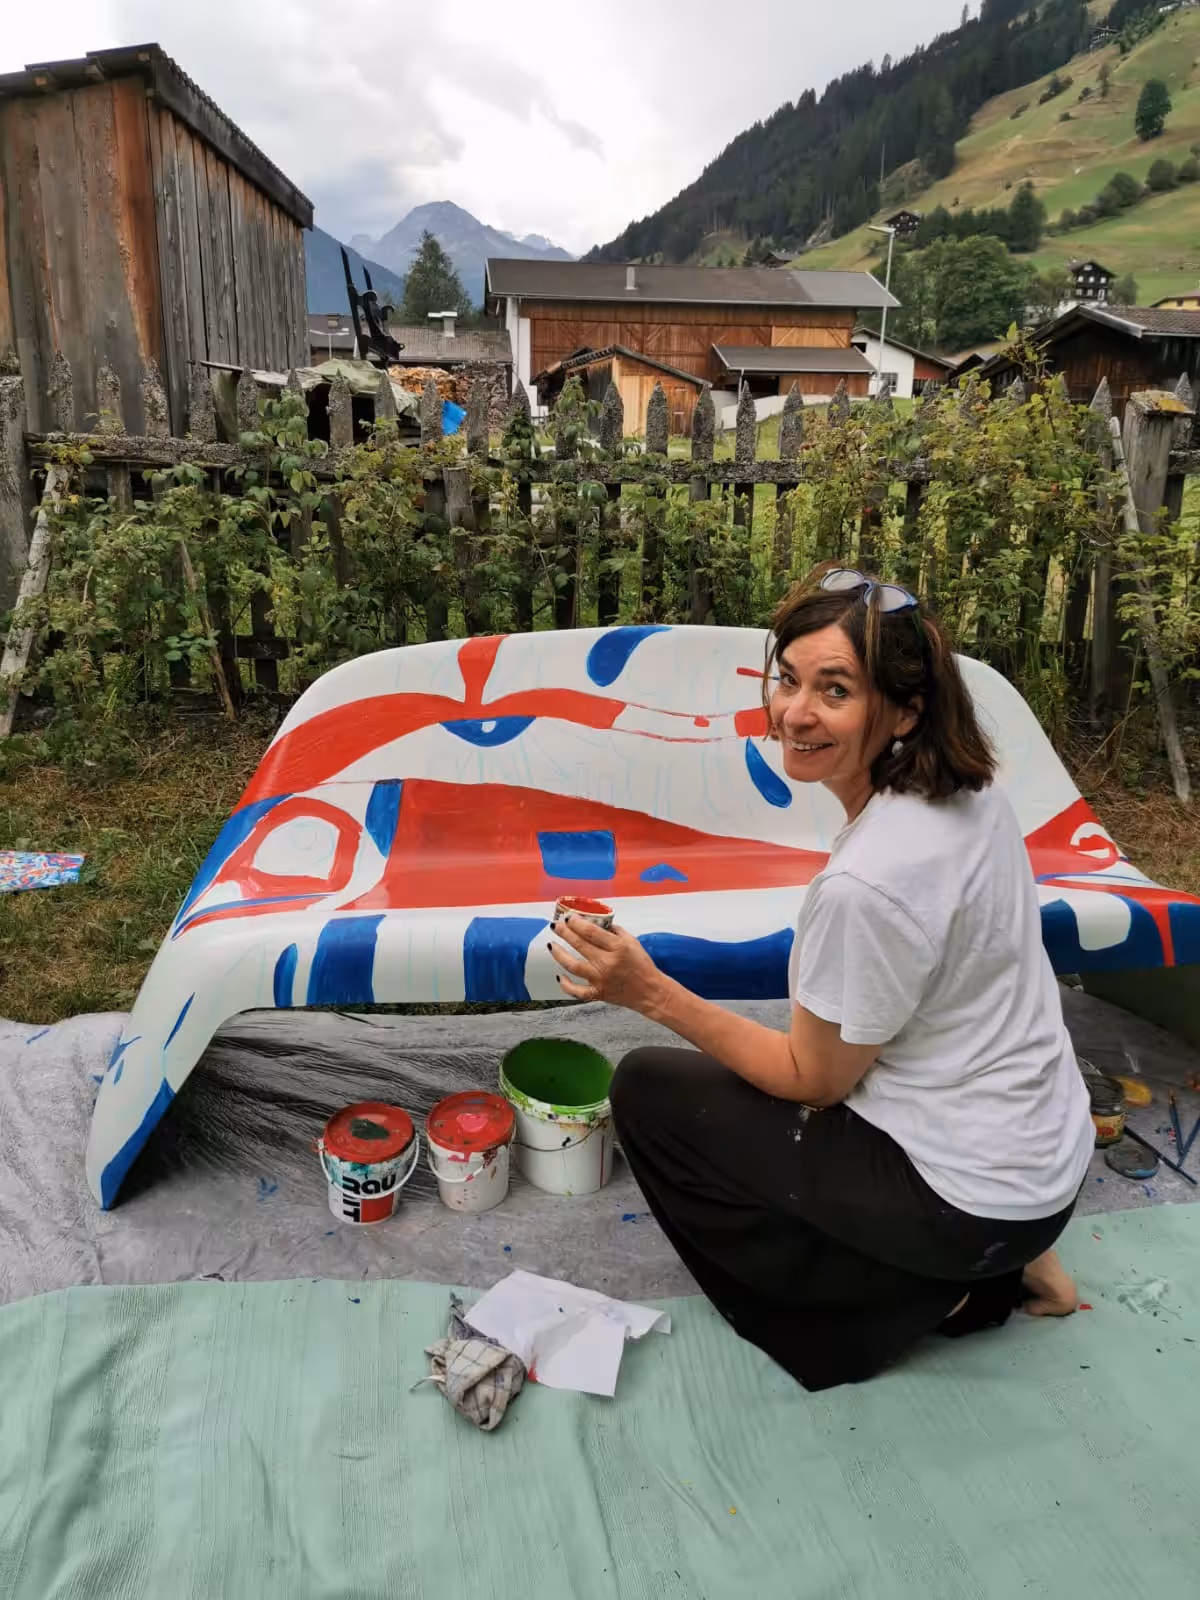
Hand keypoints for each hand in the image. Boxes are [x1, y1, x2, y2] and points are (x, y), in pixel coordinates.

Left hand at [548, 916, 667, 1013]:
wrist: (649, 991)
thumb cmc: (642, 965)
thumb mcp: (632, 942)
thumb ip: (615, 931)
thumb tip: (597, 922)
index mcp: (617, 947)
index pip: (591, 931)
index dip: (576, 923)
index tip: (569, 917)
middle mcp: (607, 963)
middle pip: (579, 944)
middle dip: (564, 932)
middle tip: (556, 925)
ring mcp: (600, 979)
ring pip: (572, 966)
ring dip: (559, 954)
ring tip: (553, 945)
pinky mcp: (598, 993)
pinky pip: (576, 991)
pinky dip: (565, 985)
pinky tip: (559, 975)